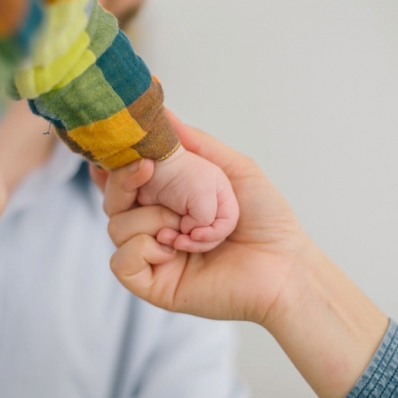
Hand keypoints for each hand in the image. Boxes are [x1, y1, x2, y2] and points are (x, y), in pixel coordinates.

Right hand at [96, 111, 388, 397]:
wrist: (284, 265)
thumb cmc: (266, 219)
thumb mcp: (232, 169)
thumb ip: (195, 143)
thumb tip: (163, 114)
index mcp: (170, 201)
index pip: (126, 181)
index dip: (116, 165)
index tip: (121, 147)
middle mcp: (156, 227)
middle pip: (112, 201)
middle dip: (124, 181)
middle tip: (147, 169)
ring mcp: (153, 256)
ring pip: (116, 227)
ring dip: (150, 218)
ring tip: (185, 226)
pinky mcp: (153, 284)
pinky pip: (121, 262)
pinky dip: (142, 248)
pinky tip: (172, 247)